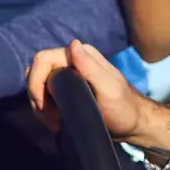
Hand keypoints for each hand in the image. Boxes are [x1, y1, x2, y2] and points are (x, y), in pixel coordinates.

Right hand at [27, 39, 169, 154]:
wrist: (133, 125)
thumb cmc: (123, 108)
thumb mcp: (108, 89)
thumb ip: (90, 67)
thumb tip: (73, 44)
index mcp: (81, 55)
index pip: (43, 59)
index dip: (36, 82)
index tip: (42, 106)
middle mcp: (72, 60)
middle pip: (37, 72)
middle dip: (37, 96)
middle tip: (49, 119)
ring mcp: (69, 75)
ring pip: (40, 84)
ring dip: (40, 105)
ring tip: (53, 123)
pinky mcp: (67, 89)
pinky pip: (46, 94)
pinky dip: (45, 108)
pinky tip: (55, 121)